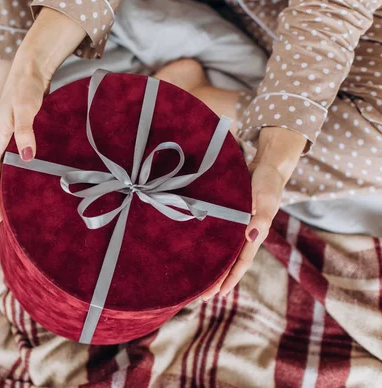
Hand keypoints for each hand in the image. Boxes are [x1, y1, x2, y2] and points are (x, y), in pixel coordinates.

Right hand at [0, 8, 85, 220]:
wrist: (31, 67)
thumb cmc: (28, 85)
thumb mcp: (27, 106)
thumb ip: (25, 131)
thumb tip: (25, 158)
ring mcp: (6, 137)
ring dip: (0, 189)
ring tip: (3, 209)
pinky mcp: (16, 133)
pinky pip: (8, 161)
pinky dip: (9, 175)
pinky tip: (16, 183)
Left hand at [201, 127, 306, 299]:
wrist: (266, 166)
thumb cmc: (267, 182)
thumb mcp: (266, 198)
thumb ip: (262, 217)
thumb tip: (252, 237)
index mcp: (254, 234)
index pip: (241, 263)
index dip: (230, 279)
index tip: (218, 295)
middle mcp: (245, 235)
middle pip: (229, 263)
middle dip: (217, 280)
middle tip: (200, 297)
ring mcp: (237, 228)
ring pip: (223, 253)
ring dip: (212, 267)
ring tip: (195, 280)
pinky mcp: (230, 218)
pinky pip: (219, 238)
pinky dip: (209, 248)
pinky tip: (196, 253)